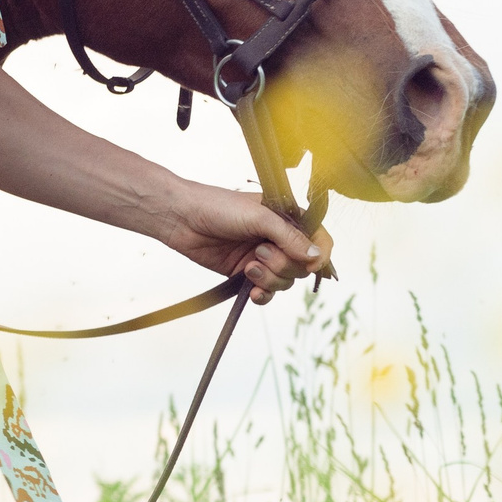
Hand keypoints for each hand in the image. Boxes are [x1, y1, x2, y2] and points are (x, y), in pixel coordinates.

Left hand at [158, 178, 330, 303]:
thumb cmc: (218, 206)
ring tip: (248, 266)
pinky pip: (266, 292)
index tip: (310, 265)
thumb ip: (289, 237)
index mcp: (288, 219)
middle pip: (302, 267)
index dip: (320, 256)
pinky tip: (253, 292)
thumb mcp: (258, 216)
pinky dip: (263, 295)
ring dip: (270, 279)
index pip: (320, 240)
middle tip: (259, 252)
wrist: (181, 217)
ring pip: (285, 281)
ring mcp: (263, 257)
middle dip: (284, 265)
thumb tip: (316, 257)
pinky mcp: (245, 273)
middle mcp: (279, 239)